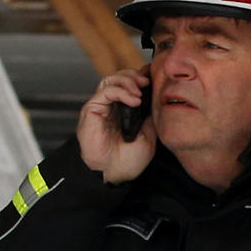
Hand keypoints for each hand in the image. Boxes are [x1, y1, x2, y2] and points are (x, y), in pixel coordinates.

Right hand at [77, 68, 156, 183]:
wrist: (111, 174)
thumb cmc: (126, 161)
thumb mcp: (149, 136)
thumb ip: (150, 117)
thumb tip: (158, 101)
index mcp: (124, 111)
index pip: (130, 85)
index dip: (141, 78)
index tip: (155, 79)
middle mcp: (111, 106)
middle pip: (120, 77)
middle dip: (135, 75)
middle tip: (148, 82)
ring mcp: (101, 106)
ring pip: (111, 79)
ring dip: (128, 80)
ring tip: (140, 92)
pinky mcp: (92, 109)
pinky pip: (106, 91)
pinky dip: (121, 91)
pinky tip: (133, 100)